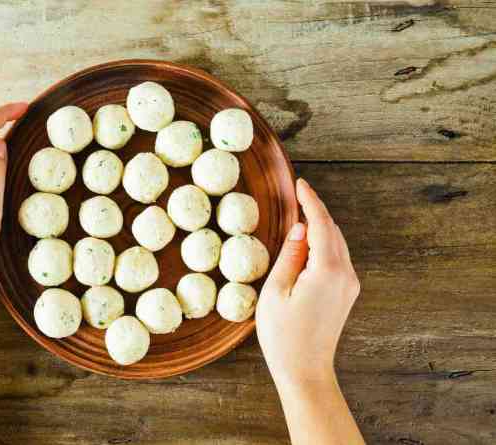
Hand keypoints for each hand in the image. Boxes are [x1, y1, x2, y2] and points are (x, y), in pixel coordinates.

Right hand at [257, 178, 360, 385]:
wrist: (305, 371)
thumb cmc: (283, 336)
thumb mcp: (276, 291)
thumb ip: (290, 255)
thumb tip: (301, 229)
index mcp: (327, 270)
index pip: (321, 224)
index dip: (310, 201)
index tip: (300, 183)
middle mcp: (345, 274)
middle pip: (332, 230)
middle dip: (316, 210)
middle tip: (297, 195)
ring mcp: (349, 285)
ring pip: (337, 243)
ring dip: (320, 227)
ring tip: (300, 214)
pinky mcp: (346, 294)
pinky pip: (338, 258)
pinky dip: (324, 244)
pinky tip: (309, 242)